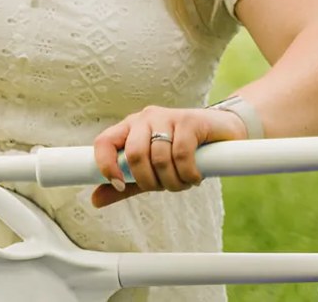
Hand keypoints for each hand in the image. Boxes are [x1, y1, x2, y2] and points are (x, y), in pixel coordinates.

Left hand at [91, 105, 247, 207]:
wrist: (222, 134)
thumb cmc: (181, 154)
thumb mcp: (150, 172)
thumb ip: (125, 185)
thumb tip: (94, 201)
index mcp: (129, 128)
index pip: (103, 142)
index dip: (106, 166)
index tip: (119, 186)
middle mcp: (144, 118)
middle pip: (134, 154)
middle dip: (149, 180)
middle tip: (164, 187)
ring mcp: (167, 117)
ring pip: (159, 157)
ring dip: (173, 181)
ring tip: (184, 182)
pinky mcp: (189, 120)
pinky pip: (182, 154)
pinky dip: (188, 174)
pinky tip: (195, 177)